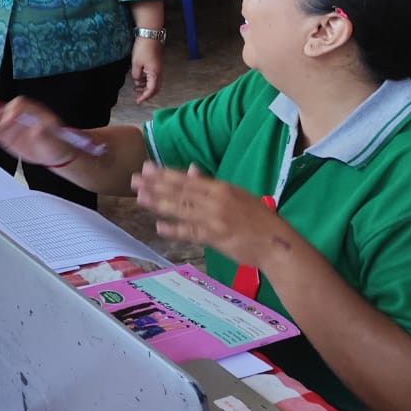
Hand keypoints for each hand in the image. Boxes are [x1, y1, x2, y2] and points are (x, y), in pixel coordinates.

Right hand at [0, 97, 74, 166]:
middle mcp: (19, 116)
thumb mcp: (53, 140)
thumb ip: (44, 135)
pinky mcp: (6, 136)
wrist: (53, 153)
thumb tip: (36, 130)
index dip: (11, 112)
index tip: (6, 124)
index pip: (20, 105)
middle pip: (2, 112)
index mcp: (33, 112)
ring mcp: (11, 126)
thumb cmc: (56, 143)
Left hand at [130, 36, 161, 103]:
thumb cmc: (143, 48)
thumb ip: (136, 75)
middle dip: (147, 94)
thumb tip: (138, 81)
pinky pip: (154, 77)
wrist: (150, 35)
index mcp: (155, 74)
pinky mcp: (156, 65)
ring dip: (147, 87)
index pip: (151, 90)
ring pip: (155, 83)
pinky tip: (140, 79)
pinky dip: (147, 81)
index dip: (145, 97)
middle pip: (155, 89)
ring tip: (137, 88)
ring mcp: (159, 69)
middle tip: (138, 97)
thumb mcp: (136, 63)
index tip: (138, 100)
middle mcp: (159, 73)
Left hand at [132, 162, 294, 269]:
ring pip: (182, 209)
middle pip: (180, 191)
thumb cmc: (257, 219)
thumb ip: (210, 183)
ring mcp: (215, 219)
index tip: (147, 168)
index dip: (165, 173)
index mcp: (221, 187)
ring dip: (159, 203)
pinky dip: (175, 229)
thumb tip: (190, 169)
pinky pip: (192, 232)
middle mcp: (216, 200)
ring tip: (140, 198)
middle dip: (155, 185)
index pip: (186, 179)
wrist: (277, 243)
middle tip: (134, 179)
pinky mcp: (217, 238)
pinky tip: (159, 226)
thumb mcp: (236, 194)